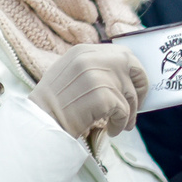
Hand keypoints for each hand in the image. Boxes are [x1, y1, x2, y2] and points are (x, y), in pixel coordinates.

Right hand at [30, 45, 146, 141]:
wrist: (40, 121)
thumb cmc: (54, 103)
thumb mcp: (70, 73)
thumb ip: (94, 67)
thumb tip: (124, 77)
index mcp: (84, 51)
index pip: (122, 54)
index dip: (132, 72)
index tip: (133, 87)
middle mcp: (92, 58)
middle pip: (134, 67)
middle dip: (141, 88)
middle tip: (137, 106)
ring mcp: (98, 76)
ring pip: (130, 94)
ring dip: (128, 113)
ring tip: (118, 124)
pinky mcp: (103, 96)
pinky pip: (124, 111)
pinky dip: (120, 124)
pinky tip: (111, 130)